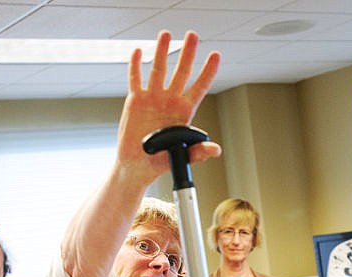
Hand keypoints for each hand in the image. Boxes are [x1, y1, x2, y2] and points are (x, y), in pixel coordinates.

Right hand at [116, 30, 221, 184]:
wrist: (136, 166)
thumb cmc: (160, 162)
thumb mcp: (181, 156)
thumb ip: (198, 151)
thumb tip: (215, 150)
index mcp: (184, 112)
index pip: (200, 87)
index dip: (208, 71)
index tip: (216, 55)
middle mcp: (170, 101)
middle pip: (181, 71)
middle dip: (188, 53)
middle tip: (193, 35)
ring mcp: (153, 98)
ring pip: (159, 69)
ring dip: (162, 51)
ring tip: (166, 34)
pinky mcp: (136, 101)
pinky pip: (136, 79)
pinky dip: (135, 65)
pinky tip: (138, 51)